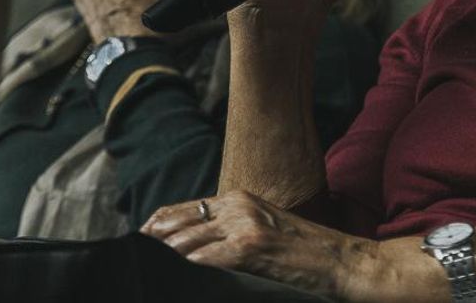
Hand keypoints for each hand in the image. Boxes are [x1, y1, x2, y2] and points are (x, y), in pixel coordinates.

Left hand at [142, 191, 381, 300]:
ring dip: (165, 257)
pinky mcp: (251, 247)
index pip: (183, 209)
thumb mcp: (263, 229)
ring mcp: (244, 225)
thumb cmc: (305, 252)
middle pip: (178, 223)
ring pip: (187, 241)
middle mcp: (238, 205)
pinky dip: (188, 269)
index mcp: (239, 198)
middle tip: (132, 259)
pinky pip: (208, 259)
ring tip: (146, 271)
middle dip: (153, 242)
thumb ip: (230, 231)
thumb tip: (194, 247)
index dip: (156, 226)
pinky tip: (175, 278)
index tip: (139, 241)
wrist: (343, 261)